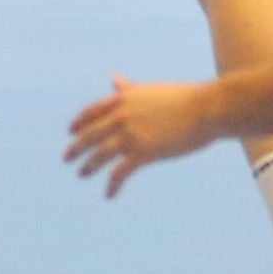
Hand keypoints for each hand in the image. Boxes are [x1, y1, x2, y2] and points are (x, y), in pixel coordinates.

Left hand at [65, 76, 216, 197]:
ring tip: (82, 174)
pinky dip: (112, 185)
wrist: (206, 108)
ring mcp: (132, 134)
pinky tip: (109, 194)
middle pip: (91, 134)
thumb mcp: (151, 91)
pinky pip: (120, 172)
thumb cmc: (183, 97)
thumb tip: (114, 79)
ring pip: (100, 154)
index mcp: (126, 98)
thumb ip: (129, 89)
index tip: (71, 131)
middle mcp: (124, 115)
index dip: (79, 122)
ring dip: (89, 166)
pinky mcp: (144, 152)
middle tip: (67, 158)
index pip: (93, 111)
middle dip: (76, 147)